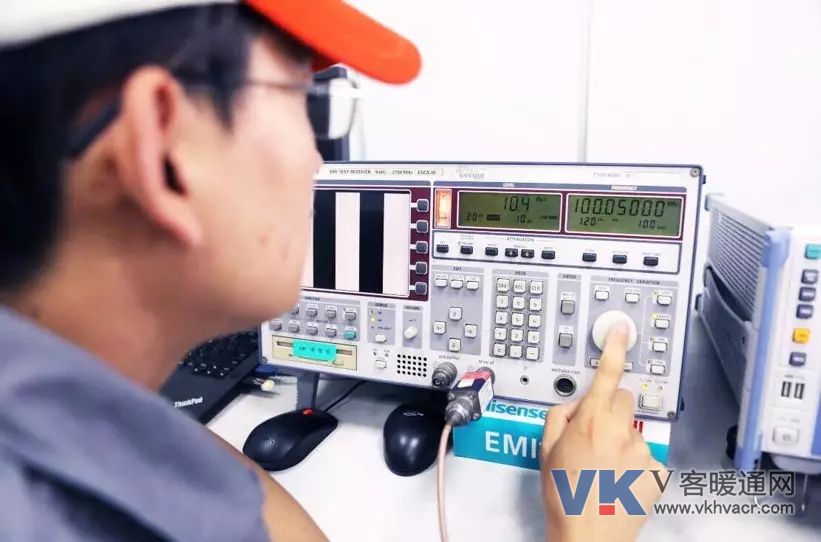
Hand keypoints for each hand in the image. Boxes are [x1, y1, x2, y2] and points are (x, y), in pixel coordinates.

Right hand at [540, 322, 664, 541]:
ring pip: (633, 429)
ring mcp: (640, 452)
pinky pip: (646, 455)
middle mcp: (619, 431)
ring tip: (603, 467)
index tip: (622, 331)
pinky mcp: (655, 471)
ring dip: (620, 439)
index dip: (615, 348)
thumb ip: (558, 416)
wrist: (588, 536)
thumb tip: (574, 404)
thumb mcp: (546, 451)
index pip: (608, 373)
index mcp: (590, 421)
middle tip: (592, 434)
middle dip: (608, 408)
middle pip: (622, 399)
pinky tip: (618, 479)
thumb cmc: (564, 497)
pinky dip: (634, 463)